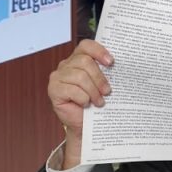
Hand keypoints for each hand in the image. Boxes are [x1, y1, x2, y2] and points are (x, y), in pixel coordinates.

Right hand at [47, 40, 113, 167]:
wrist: (84, 125)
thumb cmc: (93, 104)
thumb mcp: (100, 85)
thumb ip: (104, 72)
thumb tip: (117, 65)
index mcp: (77, 59)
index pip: (85, 46)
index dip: (98, 51)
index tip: (111, 62)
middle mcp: (65, 65)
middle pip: (85, 61)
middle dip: (99, 78)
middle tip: (107, 91)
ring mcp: (57, 77)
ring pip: (80, 76)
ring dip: (93, 91)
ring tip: (99, 101)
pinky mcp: (53, 89)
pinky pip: (72, 90)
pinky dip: (82, 98)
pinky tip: (85, 104)